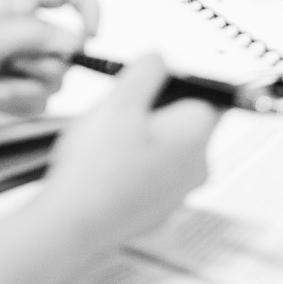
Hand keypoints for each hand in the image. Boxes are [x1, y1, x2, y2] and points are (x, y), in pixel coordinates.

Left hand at [0, 0, 101, 132]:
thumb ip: (35, 35)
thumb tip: (74, 39)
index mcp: (14, 4)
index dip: (86, 7)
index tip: (89, 34)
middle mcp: (18, 31)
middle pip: (63, 45)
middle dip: (46, 63)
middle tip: (17, 66)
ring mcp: (12, 63)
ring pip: (52, 78)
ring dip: (29, 89)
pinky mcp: (6, 91)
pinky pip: (35, 101)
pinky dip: (19, 104)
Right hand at [39, 54, 217, 244]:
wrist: (73, 223)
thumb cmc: (97, 167)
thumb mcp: (119, 100)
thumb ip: (146, 70)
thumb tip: (160, 60)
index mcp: (196, 134)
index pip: (210, 95)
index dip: (180, 82)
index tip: (154, 81)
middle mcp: (197, 166)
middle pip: (186, 121)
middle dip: (155, 110)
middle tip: (119, 110)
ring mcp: (178, 192)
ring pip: (167, 148)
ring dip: (142, 138)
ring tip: (105, 140)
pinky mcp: (158, 210)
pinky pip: (152, 175)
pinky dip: (133, 166)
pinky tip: (104, 166)